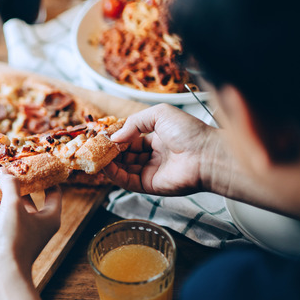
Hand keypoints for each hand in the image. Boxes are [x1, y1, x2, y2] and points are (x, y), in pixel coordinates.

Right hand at [0, 168, 61, 278]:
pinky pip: (1, 216)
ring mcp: (21, 231)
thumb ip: (10, 186)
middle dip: (19, 183)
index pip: (54, 192)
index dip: (47, 177)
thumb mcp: (14, 206)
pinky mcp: (6, 237)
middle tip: (10, 167)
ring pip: (13, 207)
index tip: (37, 163)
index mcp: (50, 217)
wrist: (3, 272)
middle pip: (31, 197)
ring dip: (4, 193)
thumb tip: (4, 170)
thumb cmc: (16, 239)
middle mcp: (38, 223)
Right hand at [104, 104, 219, 195]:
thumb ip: (134, 122)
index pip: (131, 140)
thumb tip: (115, 136)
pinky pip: (126, 181)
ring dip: (108, 163)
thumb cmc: (190, 132)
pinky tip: (104, 166)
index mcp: (158, 139)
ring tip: (94, 155)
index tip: (102, 136)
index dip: (116, 138)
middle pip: (124, 155)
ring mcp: (151, 172)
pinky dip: (113, 175)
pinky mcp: (149, 185)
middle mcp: (154, 156)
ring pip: (123, 168)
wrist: (207, 155)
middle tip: (93, 147)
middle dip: (109, 151)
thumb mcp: (159, 114)